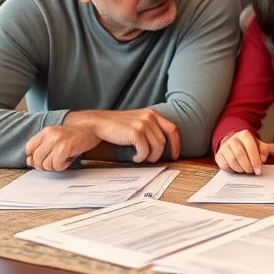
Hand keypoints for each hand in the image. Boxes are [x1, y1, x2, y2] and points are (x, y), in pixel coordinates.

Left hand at [24, 125, 99, 170]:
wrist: (92, 127)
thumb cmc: (76, 134)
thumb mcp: (57, 137)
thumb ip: (44, 147)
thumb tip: (32, 162)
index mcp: (45, 132)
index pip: (28, 148)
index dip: (33, 158)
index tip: (41, 160)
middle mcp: (49, 135)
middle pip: (36, 159)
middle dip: (43, 166)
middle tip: (53, 163)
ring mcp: (57, 141)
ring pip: (45, 164)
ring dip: (54, 166)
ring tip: (62, 160)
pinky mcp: (65, 147)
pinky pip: (56, 165)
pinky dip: (62, 166)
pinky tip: (68, 160)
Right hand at [65, 108, 180, 163]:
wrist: (97, 123)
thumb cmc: (116, 126)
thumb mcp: (136, 121)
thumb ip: (149, 127)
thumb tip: (160, 144)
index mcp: (151, 114)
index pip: (172, 128)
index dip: (176, 143)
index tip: (176, 154)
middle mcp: (150, 117)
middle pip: (163, 141)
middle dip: (158, 154)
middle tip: (149, 160)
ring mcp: (143, 124)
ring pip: (156, 148)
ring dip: (149, 157)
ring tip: (140, 158)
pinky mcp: (136, 133)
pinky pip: (145, 151)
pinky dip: (141, 157)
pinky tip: (134, 157)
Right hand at [215, 129, 273, 173]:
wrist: (234, 143)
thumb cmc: (248, 146)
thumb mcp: (259, 145)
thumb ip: (264, 150)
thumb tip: (262, 158)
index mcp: (244, 135)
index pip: (250, 147)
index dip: (255, 160)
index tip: (258, 169)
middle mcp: (232, 139)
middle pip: (240, 154)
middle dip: (247, 166)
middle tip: (252, 171)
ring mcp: (224, 147)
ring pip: (231, 161)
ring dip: (240, 169)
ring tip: (245, 170)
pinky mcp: (218, 155)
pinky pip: (224, 166)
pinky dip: (231, 170)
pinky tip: (237, 170)